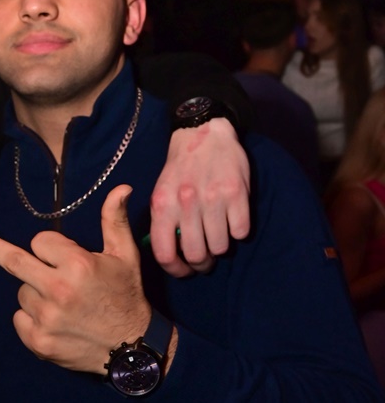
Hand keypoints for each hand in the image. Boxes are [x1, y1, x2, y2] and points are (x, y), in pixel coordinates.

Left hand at [0, 185, 154, 373]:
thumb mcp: (125, 256)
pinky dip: (30, 318)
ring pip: (21, 292)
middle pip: (14, 261)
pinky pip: (18, 318)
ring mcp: (45, 317)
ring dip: (34, 292)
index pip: (41, 241)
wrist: (131, 349)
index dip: (51, 247)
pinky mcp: (38, 340)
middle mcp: (58, 290)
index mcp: (77, 265)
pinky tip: (54, 322)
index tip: (64, 256)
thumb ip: (114, 221)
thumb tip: (120, 187)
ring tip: (62, 303)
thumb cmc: (126, 297)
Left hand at [150, 119, 249, 277]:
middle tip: (206, 256)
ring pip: (221, 247)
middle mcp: (186, 203)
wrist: (204, 132)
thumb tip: (171, 255)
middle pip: (196, 255)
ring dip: (221, 246)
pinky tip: (232, 218)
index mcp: (162, 204)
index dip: (176, 270)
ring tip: (219, 233)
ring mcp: (212, 198)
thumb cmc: (181, 168)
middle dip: (202, 262)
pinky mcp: (237, 194)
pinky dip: (238, 231)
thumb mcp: (161, 192)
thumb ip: (164, 221)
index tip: (185, 270)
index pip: (164, 254)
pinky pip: (241, 232)